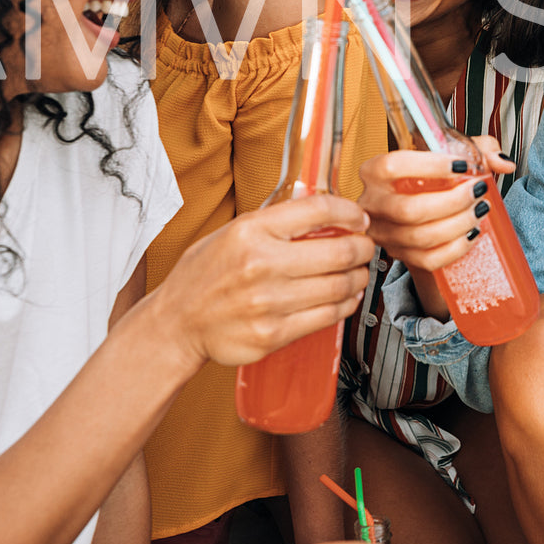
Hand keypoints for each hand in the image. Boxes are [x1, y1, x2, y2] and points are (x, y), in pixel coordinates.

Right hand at [148, 193, 372, 371]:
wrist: (177, 323)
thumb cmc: (204, 274)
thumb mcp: (232, 232)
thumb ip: (275, 221)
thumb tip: (324, 210)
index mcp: (250, 231)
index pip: (318, 210)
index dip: (350, 212)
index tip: (359, 218)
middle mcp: (261, 264)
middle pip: (339, 252)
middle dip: (364, 248)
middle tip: (366, 247)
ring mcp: (268, 302)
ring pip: (339, 286)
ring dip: (359, 278)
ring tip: (358, 272)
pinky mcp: (274, 333)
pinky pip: (327, 316)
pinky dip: (345, 304)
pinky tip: (345, 296)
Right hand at [356, 139, 514, 273]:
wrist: (419, 212)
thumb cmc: (431, 179)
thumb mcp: (451, 156)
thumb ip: (479, 151)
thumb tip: (503, 162)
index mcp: (375, 172)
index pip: (393, 166)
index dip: (429, 166)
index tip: (462, 166)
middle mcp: (373, 203)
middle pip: (409, 209)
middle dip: (452, 201)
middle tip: (478, 190)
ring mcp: (383, 233)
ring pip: (420, 237)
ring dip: (458, 224)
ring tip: (480, 210)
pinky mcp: (399, 255)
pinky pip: (428, 259)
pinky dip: (456, 248)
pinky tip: (471, 233)